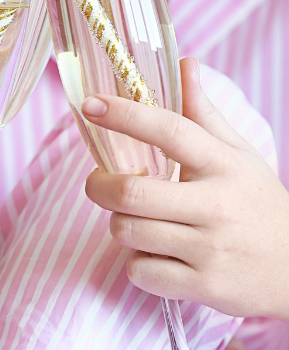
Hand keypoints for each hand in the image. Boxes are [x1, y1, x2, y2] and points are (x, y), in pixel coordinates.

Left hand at [83, 58, 288, 319]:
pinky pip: (141, 272)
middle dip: (99, 186)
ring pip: (129, 232)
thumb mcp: (239, 155)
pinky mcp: (204, 286)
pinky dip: (137, 264)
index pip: (170, 131)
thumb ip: (204, 113)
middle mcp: (216, 205)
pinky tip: (155, 255)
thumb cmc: (258, 205)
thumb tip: (185, 62)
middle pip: (132, 192)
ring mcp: (210, 249)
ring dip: (120, 225)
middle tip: (99, 183)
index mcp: (223, 164)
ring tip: (136, 220)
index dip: (126, 115)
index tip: (91, 105)